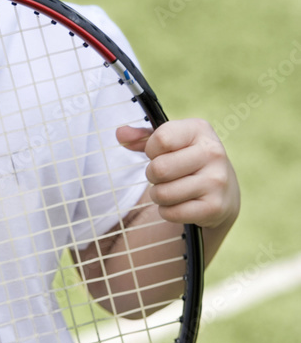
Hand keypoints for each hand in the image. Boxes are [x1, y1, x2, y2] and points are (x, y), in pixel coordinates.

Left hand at [117, 118, 239, 230]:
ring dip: (158, 195)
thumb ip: (142, 136)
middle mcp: (212, 152)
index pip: (161, 139)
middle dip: (152, 175)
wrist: (223, 189)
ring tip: (169, 190)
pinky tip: (178, 204)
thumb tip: (120, 134)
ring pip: (164, 193)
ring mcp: (216, 181)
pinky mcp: (215, 207)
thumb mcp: (170, 141)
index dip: (151, 149)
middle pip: (159, 169)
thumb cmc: (187, 158)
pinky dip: (167, 211)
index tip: (160, 153)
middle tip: (162, 176)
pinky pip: (173, 213)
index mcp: (199, 129)